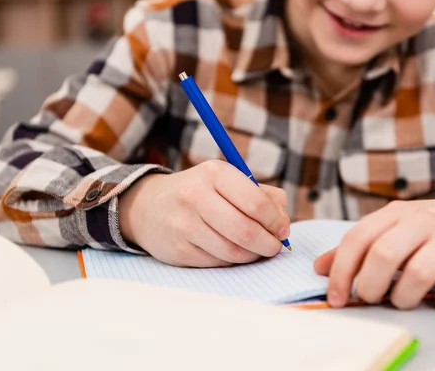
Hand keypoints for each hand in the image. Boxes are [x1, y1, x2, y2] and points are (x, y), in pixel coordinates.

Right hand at [118, 160, 289, 266]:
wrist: (150, 207)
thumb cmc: (201, 193)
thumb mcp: (229, 181)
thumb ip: (265, 196)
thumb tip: (284, 224)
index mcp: (215, 173)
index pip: (256, 202)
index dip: (276, 221)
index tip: (282, 229)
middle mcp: (196, 195)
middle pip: (246, 231)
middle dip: (269, 244)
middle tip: (274, 247)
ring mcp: (184, 224)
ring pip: (234, 251)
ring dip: (252, 255)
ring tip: (255, 249)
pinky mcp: (179, 249)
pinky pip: (218, 262)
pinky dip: (232, 260)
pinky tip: (231, 251)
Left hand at [314, 197, 434, 309]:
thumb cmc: (430, 231)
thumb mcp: (392, 229)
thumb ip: (358, 248)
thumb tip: (320, 267)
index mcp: (395, 214)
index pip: (358, 238)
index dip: (341, 271)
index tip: (336, 299)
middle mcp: (423, 220)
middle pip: (385, 254)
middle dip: (371, 286)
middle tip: (371, 300)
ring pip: (420, 271)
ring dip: (405, 297)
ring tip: (403, 301)